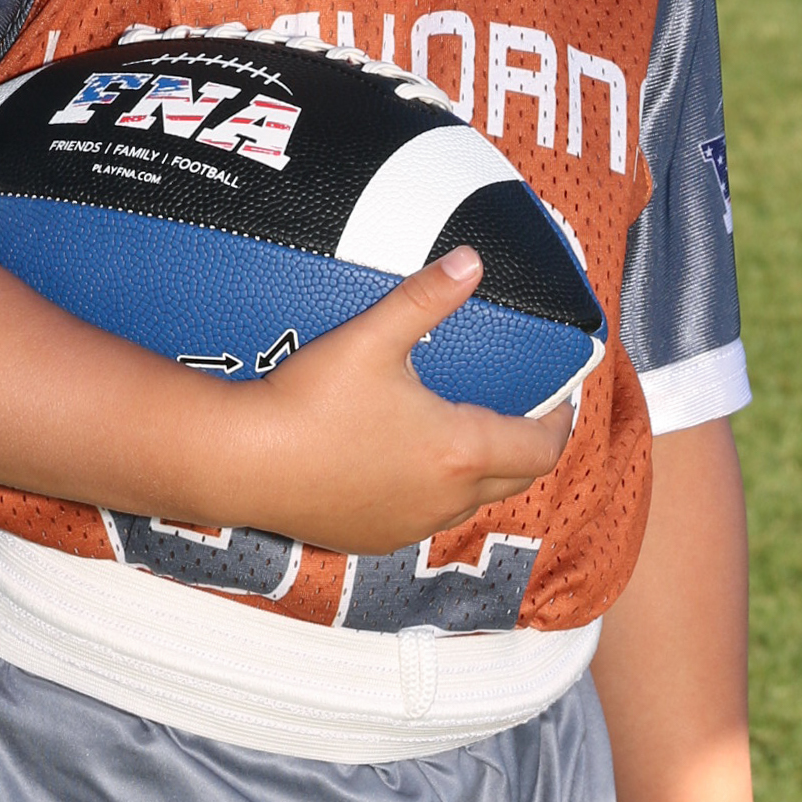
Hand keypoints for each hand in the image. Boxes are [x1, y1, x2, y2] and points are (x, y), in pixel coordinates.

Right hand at [236, 247, 573, 554]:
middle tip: (523, 411)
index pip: (541, 448)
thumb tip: (472, 261)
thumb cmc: (307, 401)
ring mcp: (409, 526)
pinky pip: (425, 519)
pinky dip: (435, 493)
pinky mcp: (374, 540)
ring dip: (480, 472)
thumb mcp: (372, 337)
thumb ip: (427, 296)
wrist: (242, 462)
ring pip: (470, 503)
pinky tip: (408, 463)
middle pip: (515, 480)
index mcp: (458, 452)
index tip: (559, 396)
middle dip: (527, 446)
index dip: (559, 422)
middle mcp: (444, 500)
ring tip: (465, 432)